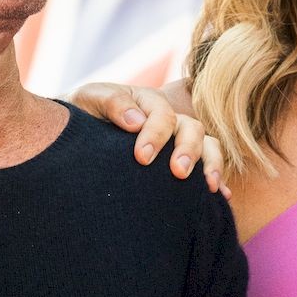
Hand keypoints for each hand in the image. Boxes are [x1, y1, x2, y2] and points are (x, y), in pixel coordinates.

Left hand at [67, 81, 225, 192]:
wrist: (75, 132)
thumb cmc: (81, 114)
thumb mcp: (89, 99)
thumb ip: (111, 103)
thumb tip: (136, 121)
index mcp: (147, 101)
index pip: (162, 115)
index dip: (155, 135)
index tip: (142, 158)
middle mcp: (168, 118)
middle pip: (191, 128)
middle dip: (187, 150)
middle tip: (178, 173)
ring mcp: (177, 140)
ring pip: (207, 144)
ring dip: (210, 163)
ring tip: (208, 186)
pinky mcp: (180, 160)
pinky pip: (207, 166)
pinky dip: (217, 179)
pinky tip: (222, 197)